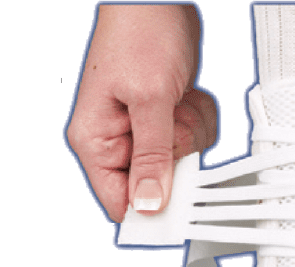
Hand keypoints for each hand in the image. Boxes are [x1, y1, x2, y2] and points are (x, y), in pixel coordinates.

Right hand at [67, 4, 216, 221]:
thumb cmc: (140, 32)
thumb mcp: (149, 99)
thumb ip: (152, 157)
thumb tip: (149, 205)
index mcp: (96, 141)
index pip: (119, 201)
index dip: (149, 208)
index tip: (175, 200)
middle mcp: (117, 141)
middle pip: (158, 182)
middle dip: (176, 152)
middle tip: (173, 120)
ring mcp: (143, 131)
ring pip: (181, 160)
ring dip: (190, 130)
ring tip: (177, 98)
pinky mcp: (165, 120)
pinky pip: (194, 139)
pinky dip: (198, 118)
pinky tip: (186, 94)